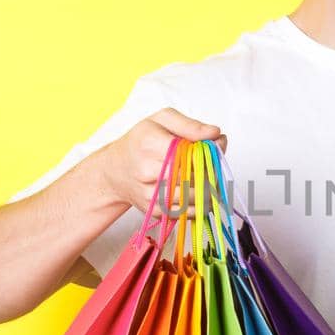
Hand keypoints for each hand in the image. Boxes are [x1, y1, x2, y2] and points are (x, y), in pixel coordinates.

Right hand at [93, 108, 226, 212]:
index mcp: (149, 143)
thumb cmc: (141, 141)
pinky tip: (203, 195)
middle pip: (191, 177)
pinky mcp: (154, 210)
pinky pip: (185, 213)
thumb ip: (190, 125)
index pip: (187, 153)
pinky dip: (200, 207)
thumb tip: (215, 133)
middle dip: (212, 173)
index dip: (207, 153)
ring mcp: (149, 193)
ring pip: (190, 198)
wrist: (116, 169)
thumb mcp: (162, 120)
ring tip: (214, 181)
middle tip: (218, 166)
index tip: (216, 148)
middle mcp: (146, 170)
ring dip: (209, 192)